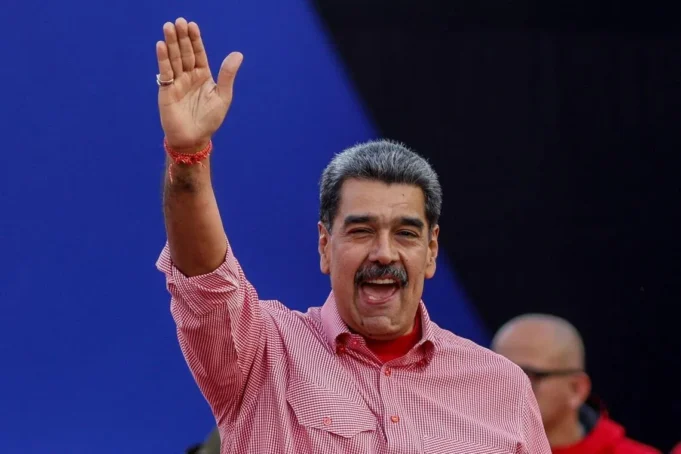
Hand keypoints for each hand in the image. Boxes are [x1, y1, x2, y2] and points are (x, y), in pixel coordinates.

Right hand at [156, 18, 242, 151]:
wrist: (195, 138)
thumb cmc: (209, 120)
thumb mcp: (223, 96)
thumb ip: (227, 75)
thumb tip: (238, 54)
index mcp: (203, 76)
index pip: (198, 53)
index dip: (195, 40)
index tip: (192, 25)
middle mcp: (188, 76)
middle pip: (184, 53)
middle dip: (181, 37)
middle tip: (178, 21)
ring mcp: (177, 82)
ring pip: (173, 59)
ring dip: (171, 43)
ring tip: (169, 27)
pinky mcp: (166, 90)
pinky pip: (165, 72)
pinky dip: (163, 59)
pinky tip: (161, 46)